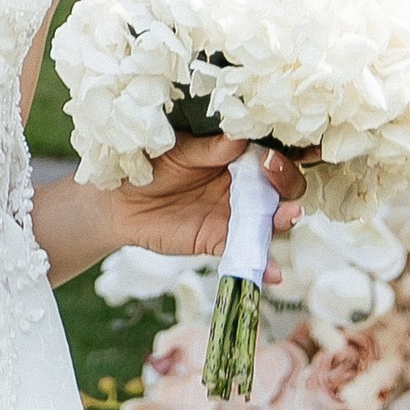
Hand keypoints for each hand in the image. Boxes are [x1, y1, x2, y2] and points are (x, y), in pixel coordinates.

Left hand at [108, 134, 304, 263]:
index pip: (273, 154)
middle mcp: (244, 187)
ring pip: (270, 221)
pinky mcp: (219, 241)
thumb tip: (240, 137)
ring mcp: (234, 216)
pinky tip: (273, 272)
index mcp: (238, 157)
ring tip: (289, 216)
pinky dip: (262, 265)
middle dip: (286, 181)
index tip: (281, 151)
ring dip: (284, 219)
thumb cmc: (150, 164)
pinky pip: (245, 254)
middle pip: (283, 188)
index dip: (286, 153)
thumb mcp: (177, 150)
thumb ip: (208, 149)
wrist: (120, 198)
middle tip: (272, 172)